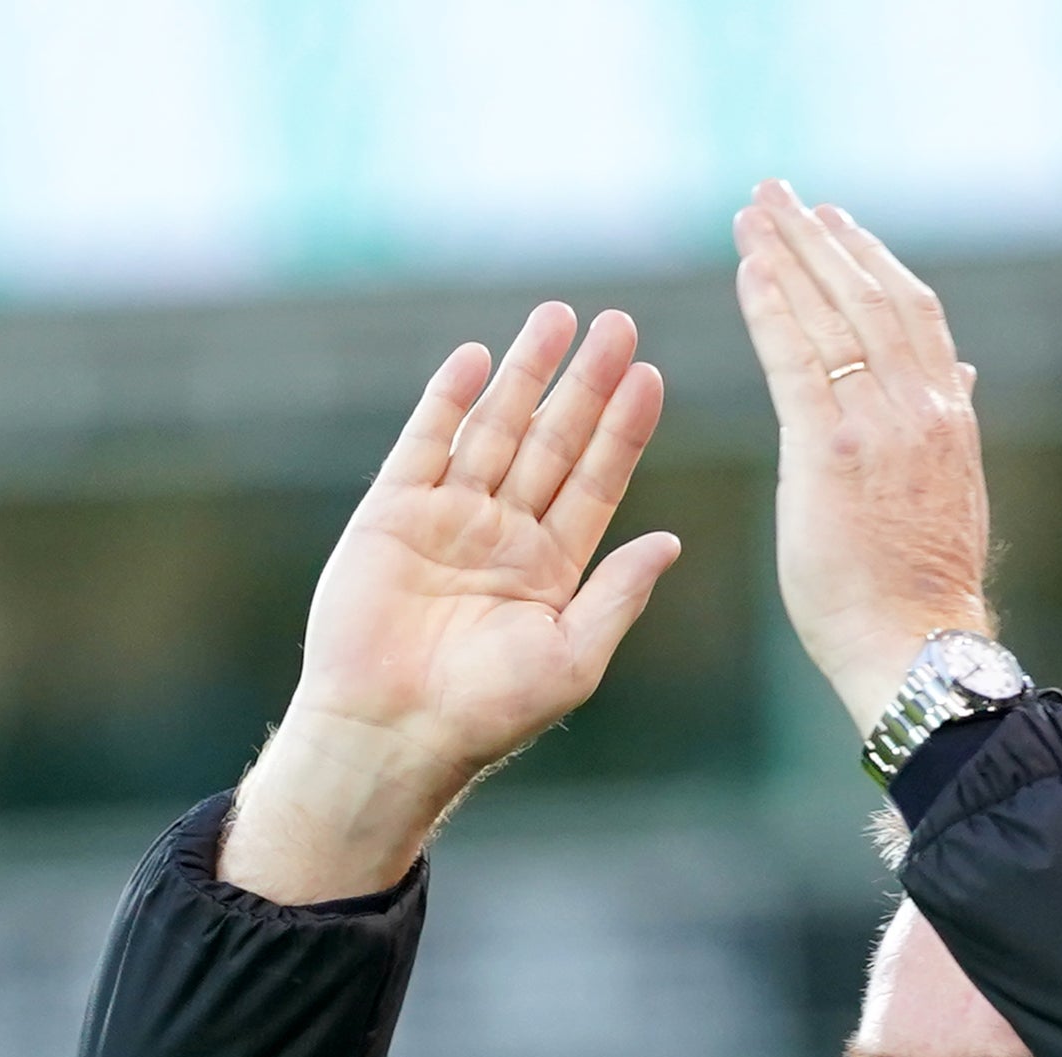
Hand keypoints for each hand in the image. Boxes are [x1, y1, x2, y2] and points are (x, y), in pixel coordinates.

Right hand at [222, 304, 680, 903]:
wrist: (389, 734)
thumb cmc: (484, 714)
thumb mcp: (571, 658)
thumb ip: (618, 595)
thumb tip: (672, 541)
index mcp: (551, 569)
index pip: (597, 481)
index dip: (623, 429)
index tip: (651, 374)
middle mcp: (503, 536)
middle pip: (553, 441)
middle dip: (584, 384)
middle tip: (618, 324)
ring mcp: (447, 520)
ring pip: (495, 430)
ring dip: (525, 373)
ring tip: (556, 318)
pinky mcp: (391, 515)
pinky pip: (424, 445)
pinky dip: (447, 401)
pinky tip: (476, 358)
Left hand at [734, 182, 993, 735]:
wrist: (918, 645)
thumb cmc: (922, 588)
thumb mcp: (951, 491)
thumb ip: (948, 423)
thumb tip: (960, 374)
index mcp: (948, 414)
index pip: (910, 312)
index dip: (871, 259)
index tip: (836, 221)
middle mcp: (920, 407)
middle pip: (869, 295)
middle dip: (822, 238)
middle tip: (780, 193)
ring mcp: (879, 425)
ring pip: (835, 314)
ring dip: (791, 255)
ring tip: (756, 212)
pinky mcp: (831, 452)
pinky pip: (797, 360)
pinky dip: (772, 308)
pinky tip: (748, 270)